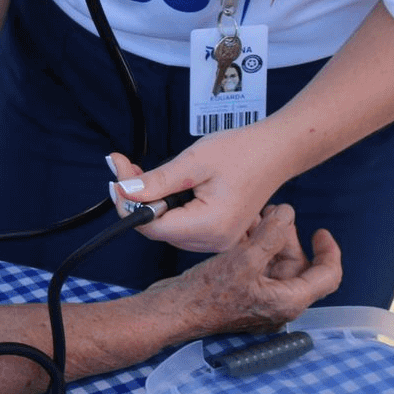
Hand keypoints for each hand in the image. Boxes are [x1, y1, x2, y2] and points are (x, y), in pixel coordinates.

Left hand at [106, 123, 293, 252]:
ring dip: (151, 201)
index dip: (127, 205)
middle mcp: (214, 242)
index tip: (116, 177)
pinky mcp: (219, 233)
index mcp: (209, 227)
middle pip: (157, 229)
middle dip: (136, 199)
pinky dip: (168, 205)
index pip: (151, 227)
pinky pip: (183, 224)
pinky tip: (164, 183)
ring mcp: (218, 241)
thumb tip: (123, 191)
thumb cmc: (242, 152)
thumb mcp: (193, 162)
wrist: (277, 151)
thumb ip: (156, 181)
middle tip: (124, 166)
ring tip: (141, 171)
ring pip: (168, 227)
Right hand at [154, 205, 341, 336]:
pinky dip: (253, 246)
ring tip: (254, 216)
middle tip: (274, 213)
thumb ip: (270, 236)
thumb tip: (288, 214)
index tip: (321, 231)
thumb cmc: (207, 295)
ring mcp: (260, 299)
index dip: (329, 251)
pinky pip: (258, 266)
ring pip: (276, 263)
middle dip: (287, 237)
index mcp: (288, 301)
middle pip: (298, 265)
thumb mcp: (243, 260)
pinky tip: (241, 229)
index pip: (326, 277)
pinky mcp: (242, 293)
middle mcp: (278, 302)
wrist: (174, 311)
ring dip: (267, 238)